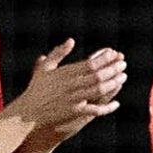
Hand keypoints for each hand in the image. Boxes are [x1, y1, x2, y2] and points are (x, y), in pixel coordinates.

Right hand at [11, 40, 126, 135]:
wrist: (28, 112)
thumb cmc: (37, 89)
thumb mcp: (45, 68)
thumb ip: (58, 53)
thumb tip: (71, 40)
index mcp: (65, 73)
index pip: (90, 63)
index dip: (105, 58)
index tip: (115, 54)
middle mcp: (71, 84)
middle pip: (98, 75)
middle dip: (113, 69)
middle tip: (123, 64)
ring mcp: (73, 98)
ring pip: (99, 90)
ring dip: (113, 83)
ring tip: (123, 77)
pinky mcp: (74, 112)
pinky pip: (95, 109)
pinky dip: (107, 107)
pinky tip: (117, 104)